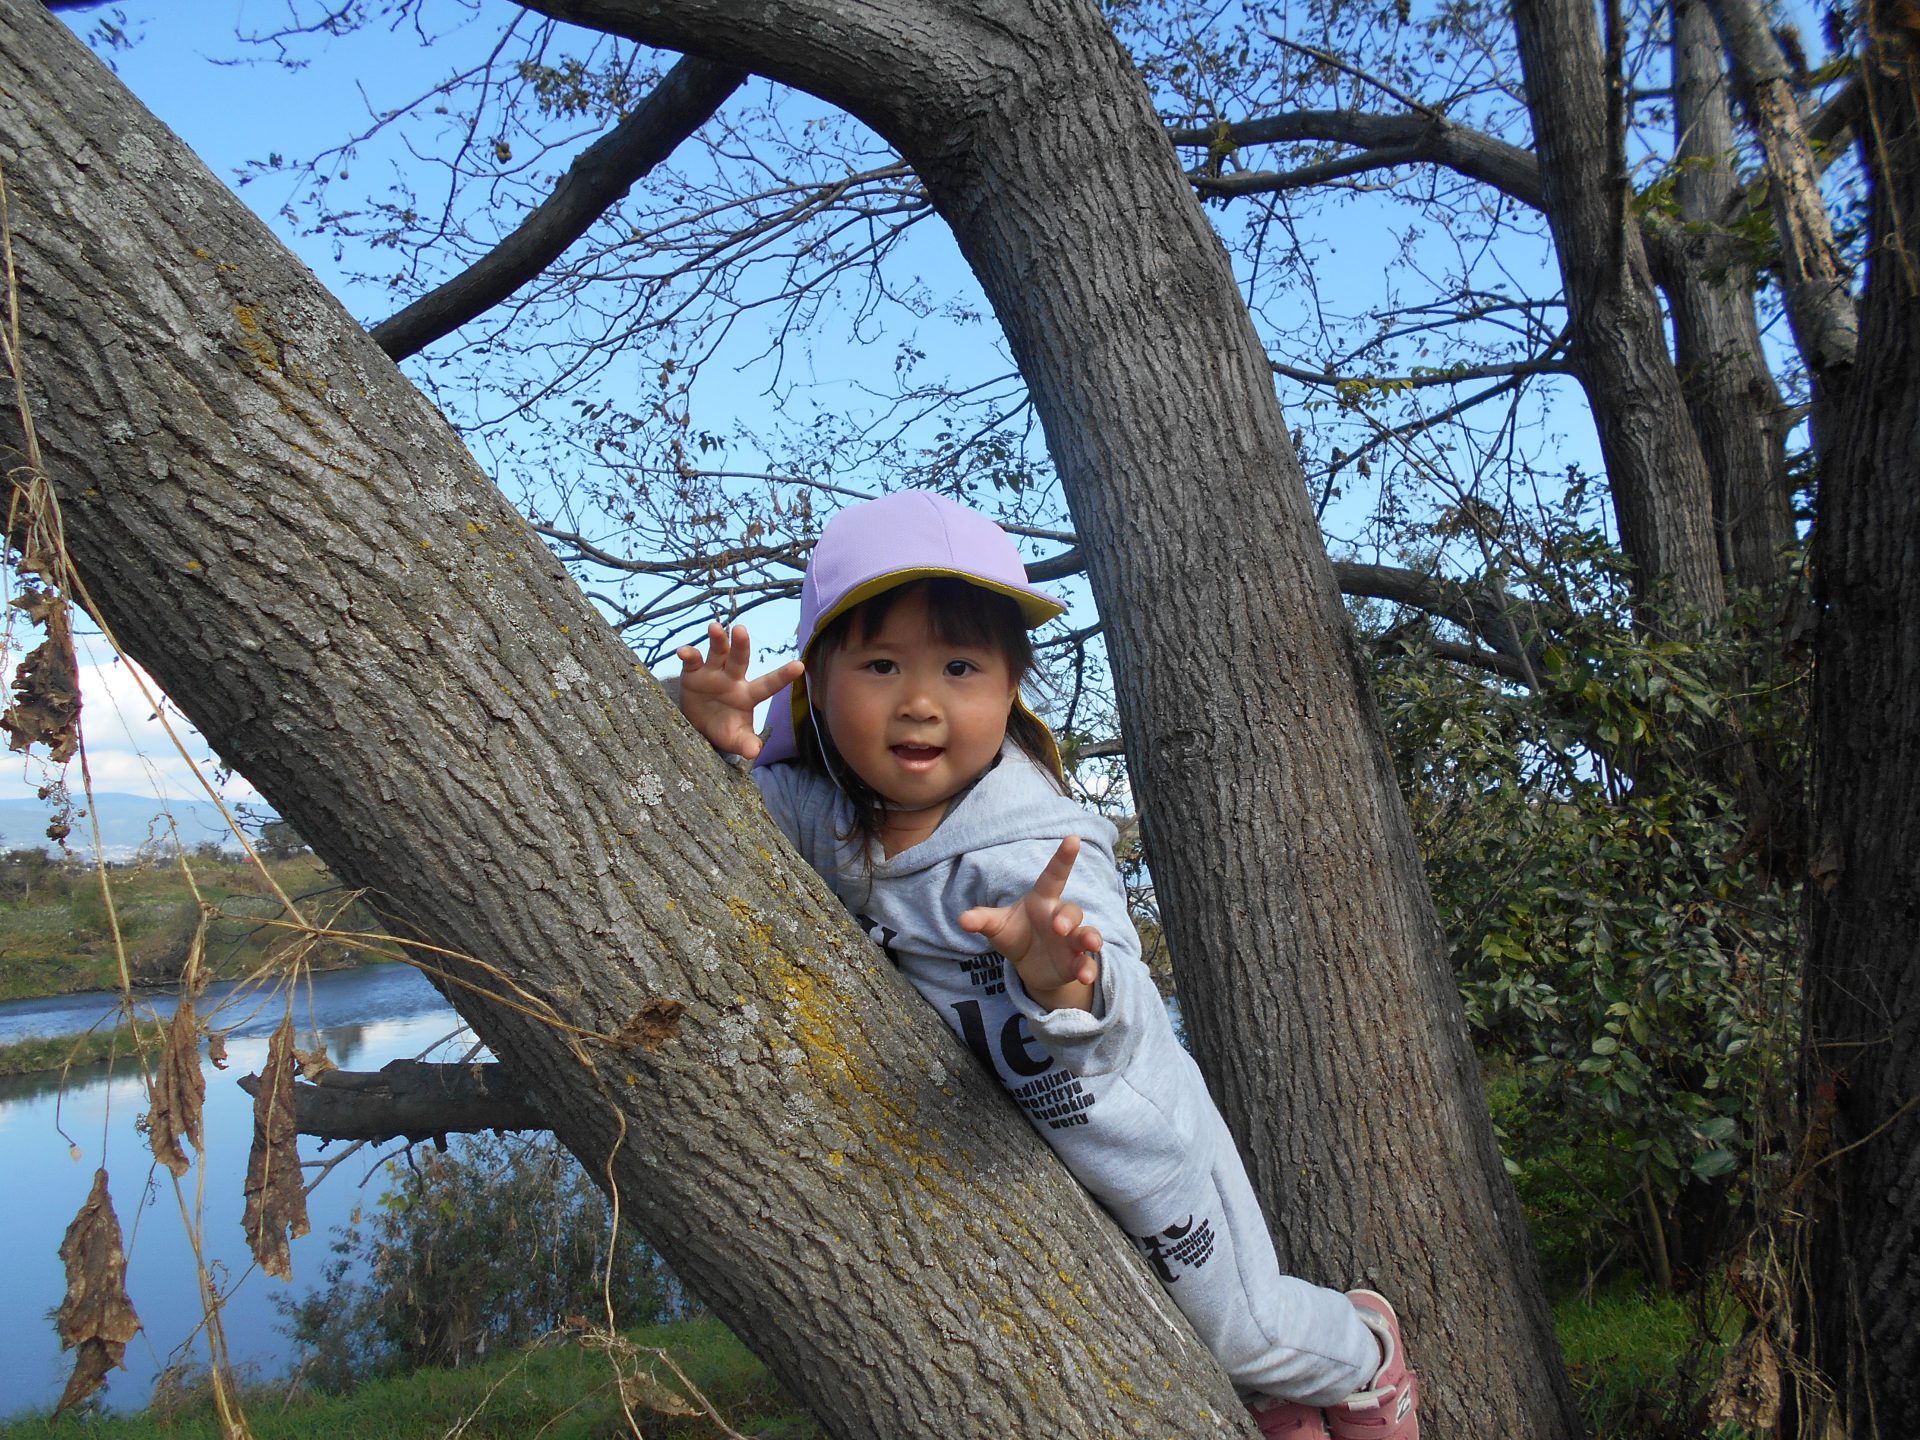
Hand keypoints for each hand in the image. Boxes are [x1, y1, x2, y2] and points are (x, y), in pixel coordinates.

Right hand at [674, 622, 804, 758]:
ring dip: (717, 640)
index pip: (768, 684)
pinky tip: (684, 651)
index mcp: (748, 695)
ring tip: (715, 628)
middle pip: (739, 659)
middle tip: (741, 630)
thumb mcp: (735, 738)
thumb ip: (745, 743)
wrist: (698, 726)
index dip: (783, 676)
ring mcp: (714, 672)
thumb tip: (754, 751)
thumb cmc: (724, 729)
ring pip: (718, 652)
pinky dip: (689, 654)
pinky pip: (692, 661)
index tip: (799, 666)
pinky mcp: (694, 672)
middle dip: (741, 645)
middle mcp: (733, 678)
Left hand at [958, 835, 1102, 1008]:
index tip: (1073, 838)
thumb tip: (963, 919)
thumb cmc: (1015, 934)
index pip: (1054, 875)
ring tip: (1091, 944)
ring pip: (1086, 933)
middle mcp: (1061, 917)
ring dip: (1090, 938)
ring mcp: (1072, 940)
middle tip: (1059, 928)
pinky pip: (1086, 963)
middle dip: (1068, 917)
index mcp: (1042, 900)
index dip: (1063, 857)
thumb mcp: (996, 926)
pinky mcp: (1075, 962)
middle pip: (1072, 910)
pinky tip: (1085, 976)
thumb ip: (982, 920)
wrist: (1029, 965)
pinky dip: (1088, 969)